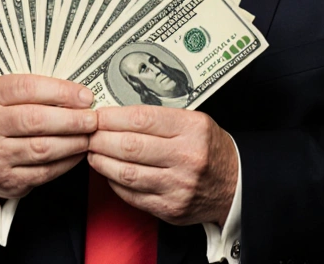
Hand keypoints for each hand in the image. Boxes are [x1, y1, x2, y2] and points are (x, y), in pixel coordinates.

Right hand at [0, 74, 97, 199]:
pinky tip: (78, 153)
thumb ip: (40, 91)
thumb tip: (81, 96)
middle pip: (36, 119)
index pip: (27, 87)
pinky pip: (44, 171)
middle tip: (93, 119)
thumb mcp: (11, 97)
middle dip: (72, 119)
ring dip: (73, 142)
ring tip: (89, 136)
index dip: (61, 91)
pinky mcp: (6, 178)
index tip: (86, 97)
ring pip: (42, 148)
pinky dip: (67, 162)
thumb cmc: (6, 118)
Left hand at [87, 105, 237, 225]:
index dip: (112, 117)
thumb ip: (160, 118)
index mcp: (193, 129)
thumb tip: (116, 114)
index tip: (97, 115)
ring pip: (126, 172)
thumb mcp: (195, 122)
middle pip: (130, 146)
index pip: (142, 118)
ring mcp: (178, 186)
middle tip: (88, 133)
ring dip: (101, 161)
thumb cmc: (209, 148)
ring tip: (92, 152)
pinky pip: (132, 195)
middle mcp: (187, 157)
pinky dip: (114, 182)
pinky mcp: (170, 208)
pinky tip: (109, 172)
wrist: (235, 185)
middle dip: (100, 139)